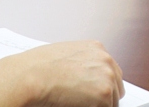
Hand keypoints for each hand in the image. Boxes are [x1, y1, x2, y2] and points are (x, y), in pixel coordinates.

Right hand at [0, 40, 123, 106]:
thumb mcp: (64, 56)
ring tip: (76, 103)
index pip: (111, 71)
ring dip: (98, 105)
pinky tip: (77, 106)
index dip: (102, 85)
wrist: (31, 75)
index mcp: (97, 48)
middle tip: (87, 103)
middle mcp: (106, 60)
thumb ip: (81, 63)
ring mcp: (107, 76)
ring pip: (112, 101)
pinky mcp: (104, 94)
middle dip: (105, 96)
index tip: (94, 94)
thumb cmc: (39, 67)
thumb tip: (84, 78)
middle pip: (117, 86)